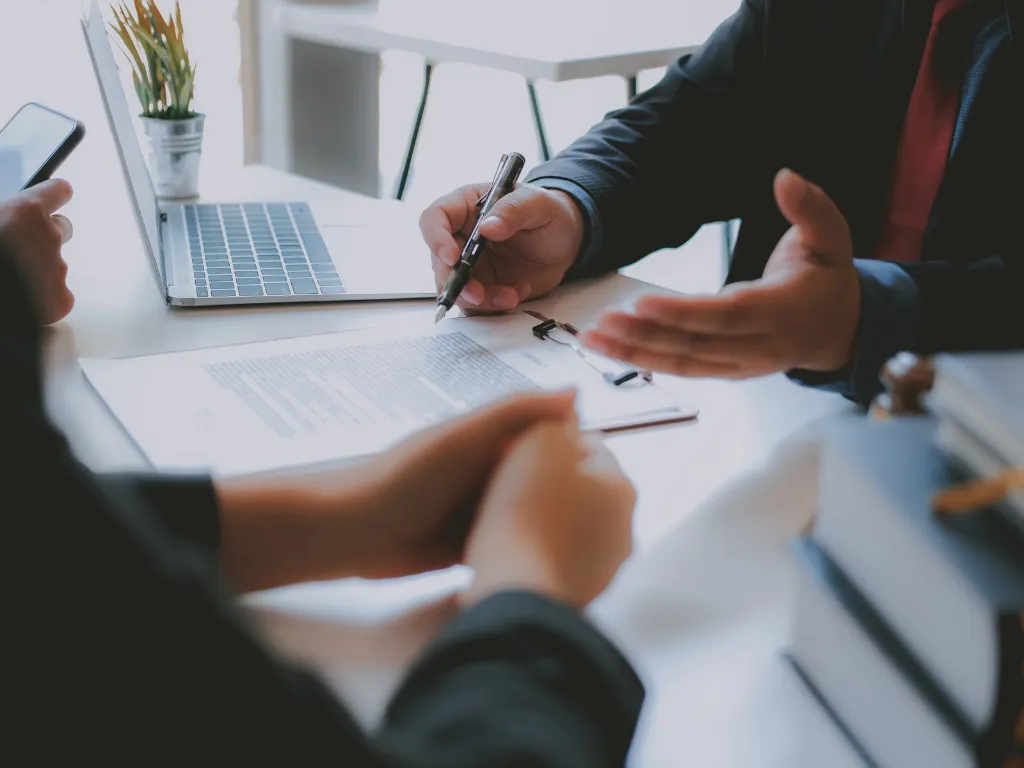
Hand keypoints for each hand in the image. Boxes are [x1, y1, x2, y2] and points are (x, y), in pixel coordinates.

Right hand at [0, 180, 74, 323]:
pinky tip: (20, 299)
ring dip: (38, 269)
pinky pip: (57, 294)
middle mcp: (48, 237)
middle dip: (45, 235)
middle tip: (21, 247)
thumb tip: (10, 220)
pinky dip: (43, 297)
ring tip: (11, 278)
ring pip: (55, 264)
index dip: (54, 194)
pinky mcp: (60, 301)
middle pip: (62, 229)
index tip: (56, 194)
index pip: (58, 191)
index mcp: (24, 213)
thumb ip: (5, 218)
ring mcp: (58, 270)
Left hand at [216, 391, 576, 591]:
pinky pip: (508, 543)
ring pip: (529, 513)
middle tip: (611, 514)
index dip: (579, 449)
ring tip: (594, 543)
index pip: (547, 436)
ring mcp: (478, 508)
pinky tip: (557, 563)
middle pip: (542, 478)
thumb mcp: (462, 437)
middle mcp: (487, 471)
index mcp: (489, 438)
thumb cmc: (403, 478)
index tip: (613, 469)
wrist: (351, 534)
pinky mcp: (469, 544)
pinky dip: (528, 549)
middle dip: (570, 493)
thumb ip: (515, 413)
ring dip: (552, 525)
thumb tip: (576, 393)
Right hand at [420, 183, 584, 312]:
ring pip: (457, 288)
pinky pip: (477, 304)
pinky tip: (518, 293)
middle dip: (456, 281)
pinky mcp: (483, 286)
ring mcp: (471, 265)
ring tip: (510, 296)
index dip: (437, 238)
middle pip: (440, 261)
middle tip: (477, 294)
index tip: (452, 257)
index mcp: (466, 207)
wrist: (565, 240)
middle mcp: (461, 237)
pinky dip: (495, 305)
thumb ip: (513, 210)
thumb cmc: (547, 212)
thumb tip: (487, 227)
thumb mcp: (537, 203)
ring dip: (479, 299)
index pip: (435, 218)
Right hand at [462, 419, 635, 609]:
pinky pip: (559, 560)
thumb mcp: (539, 440)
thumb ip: (557, 420)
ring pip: (573, 527)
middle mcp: (624, 528)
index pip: (591, 446)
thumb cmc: (526, 511)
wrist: (515, 587)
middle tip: (512, 482)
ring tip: (506, 519)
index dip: (552, 440)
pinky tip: (513, 550)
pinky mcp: (582, 595)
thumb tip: (567, 416)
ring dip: (548, 519)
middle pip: (585, 489)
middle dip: (553, 482)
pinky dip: (540, 553)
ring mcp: (606, 567)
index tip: (522, 447)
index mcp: (622, 486)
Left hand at [582, 169, 860, 377]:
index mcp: (783, 312)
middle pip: (695, 344)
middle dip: (645, 336)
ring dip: (634, 352)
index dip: (684, 313)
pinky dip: (645, 361)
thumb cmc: (828, 279)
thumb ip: (809, 206)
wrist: (839, 330)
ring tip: (593, 337)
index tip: (643, 304)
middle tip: (602, 321)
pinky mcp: (725, 371)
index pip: (727, 315)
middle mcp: (759, 346)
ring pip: (682, 363)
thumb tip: (785, 177)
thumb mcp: (831, 236)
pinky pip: (681, 369)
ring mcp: (740, 365)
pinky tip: (612, 349)